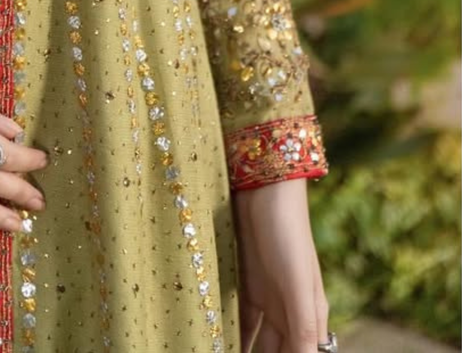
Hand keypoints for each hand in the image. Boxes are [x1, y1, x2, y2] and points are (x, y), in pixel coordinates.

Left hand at [233, 178, 330, 351]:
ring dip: (243, 351)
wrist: (265, 185)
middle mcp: (289, 311)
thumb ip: (303, 329)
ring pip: (255, 342)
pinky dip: (227, 334)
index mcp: (309, 317)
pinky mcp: (242, 282)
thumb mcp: (299, 284)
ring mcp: (265, 297)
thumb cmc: (288, 233)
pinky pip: (236, 320)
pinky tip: (213, 343)